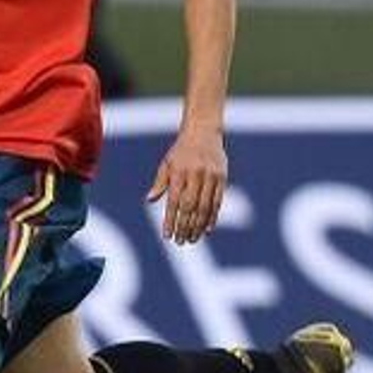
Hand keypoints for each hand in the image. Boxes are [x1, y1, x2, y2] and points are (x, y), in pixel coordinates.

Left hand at [145, 127, 227, 243]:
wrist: (203, 131)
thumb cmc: (181, 150)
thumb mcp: (167, 163)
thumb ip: (160, 182)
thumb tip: (150, 200)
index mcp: (179, 171)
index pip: (173, 201)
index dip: (170, 220)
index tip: (167, 236)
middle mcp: (195, 174)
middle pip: (190, 207)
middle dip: (184, 226)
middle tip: (180, 241)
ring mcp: (210, 176)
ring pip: (205, 207)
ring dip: (198, 226)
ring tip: (191, 239)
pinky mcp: (222, 178)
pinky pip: (218, 202)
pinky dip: (212, 217)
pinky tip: (207, 230)